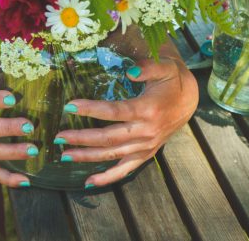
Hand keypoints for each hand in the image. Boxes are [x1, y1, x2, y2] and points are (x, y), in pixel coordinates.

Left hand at [55, 55, 196, 186]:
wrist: (189, 100)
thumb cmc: (171, 80)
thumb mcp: (165, 67)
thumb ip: (148, 67)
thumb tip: (130, 71)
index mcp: (147, 109)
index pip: (114, 111)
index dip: (91, 109)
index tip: (69, 106)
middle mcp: (146, 131)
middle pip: (108, 138)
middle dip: (81, 138)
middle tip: (59, 136)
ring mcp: (145, 146)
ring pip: (112, 155)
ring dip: (87, 157)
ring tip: (64, 155)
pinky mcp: (145, 154)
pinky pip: (124, 170)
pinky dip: (107, 178)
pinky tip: (88, 181)